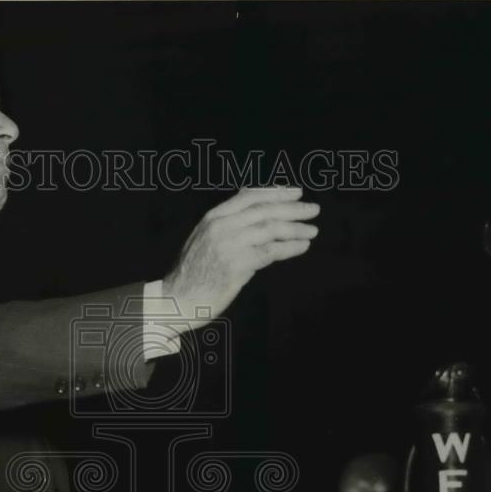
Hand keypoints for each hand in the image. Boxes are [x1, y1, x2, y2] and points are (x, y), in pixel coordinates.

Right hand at [161, 186, 319, 331]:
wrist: (176, 299)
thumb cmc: (193, 273)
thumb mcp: (204, 240)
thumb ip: (227, 226)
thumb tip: (257, 217)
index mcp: (213, 217)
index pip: (249, 196)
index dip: (275, 192)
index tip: (296, 192)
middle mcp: (221, 226)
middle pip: (264, 210)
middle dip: (292, 208)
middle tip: (313, 209)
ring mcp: (228, 244)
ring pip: (270, 228)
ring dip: (295, 228)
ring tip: (313, 230)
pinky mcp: (236, 264)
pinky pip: (271, 251)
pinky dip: (290, 247)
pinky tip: (302, 246)